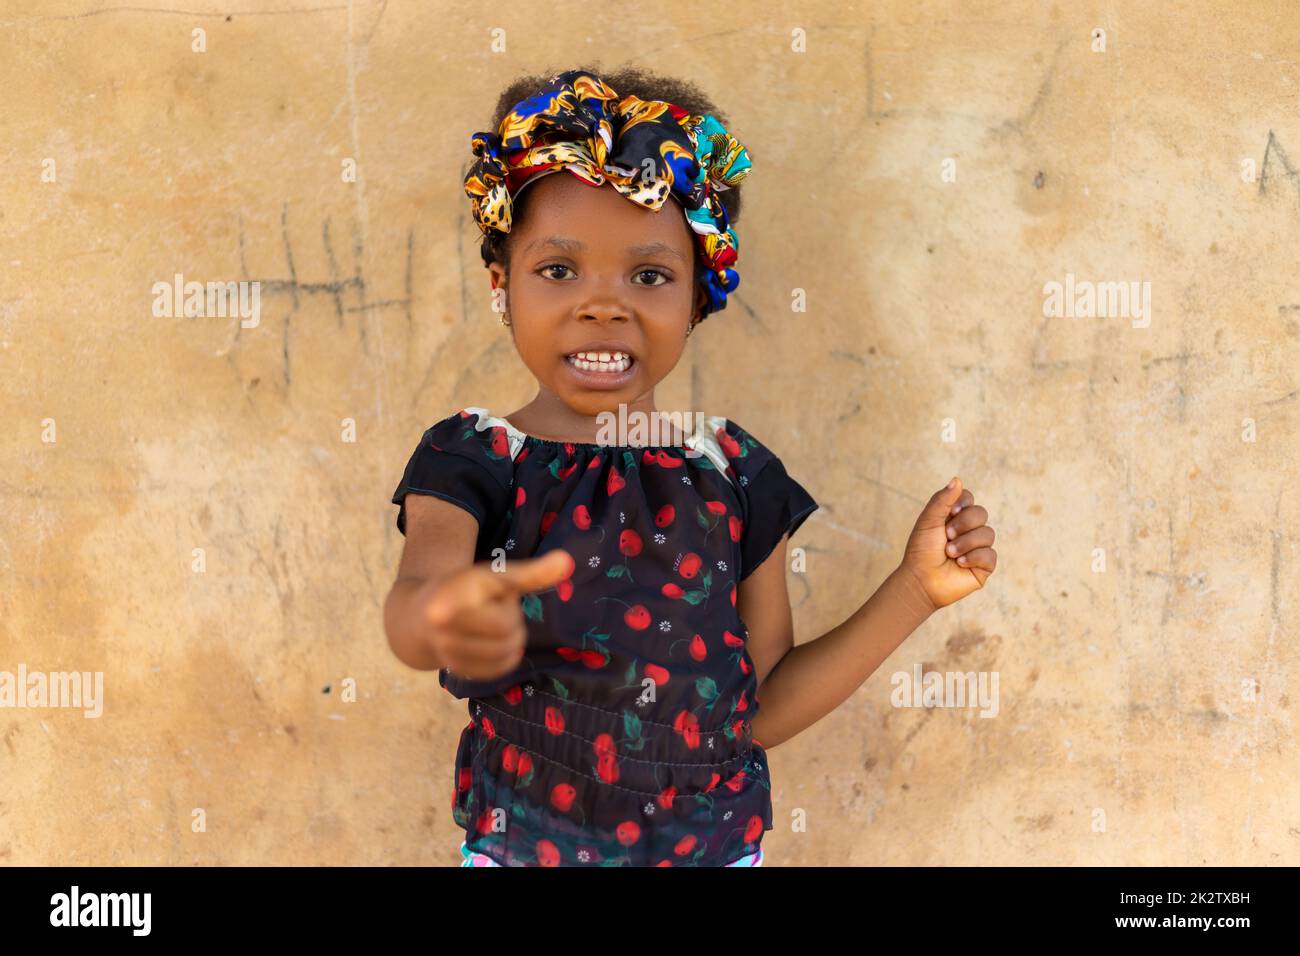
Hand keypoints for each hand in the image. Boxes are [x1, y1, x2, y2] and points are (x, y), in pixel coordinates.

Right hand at [423, 549, 573, 680]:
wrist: (421, 615)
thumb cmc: (465, 589)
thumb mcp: (494, 575)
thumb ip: (530, 572)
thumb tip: (567, 561)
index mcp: (453, 596)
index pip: (500, 614)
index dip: (507, 607)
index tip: (508, 605)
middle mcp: (443, 625)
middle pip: (508, 632)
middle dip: (511, 619)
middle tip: (494, 608)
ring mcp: (447, 651)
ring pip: (507, 652)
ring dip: (509, 638)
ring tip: (490, 622)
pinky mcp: (456, 670)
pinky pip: (499, 668)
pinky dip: (504, 656)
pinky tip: (491, 642)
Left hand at [900, 477, 996, 610]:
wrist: (921, 580)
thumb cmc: (921, 551)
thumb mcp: (928, 521)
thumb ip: (942, 500)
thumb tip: (957, 479)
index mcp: (954, 517)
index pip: (969, 498)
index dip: (963, 503)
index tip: (952, 512)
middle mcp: (969, 530)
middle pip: (981, 513)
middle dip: (963, 524)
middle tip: (947, 536)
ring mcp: (978, 547)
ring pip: (988, 534)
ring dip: (965, 543)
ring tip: (949, 553)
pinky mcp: (984, 566)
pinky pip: (990, 554)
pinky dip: (973, 557)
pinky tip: (959, 564)